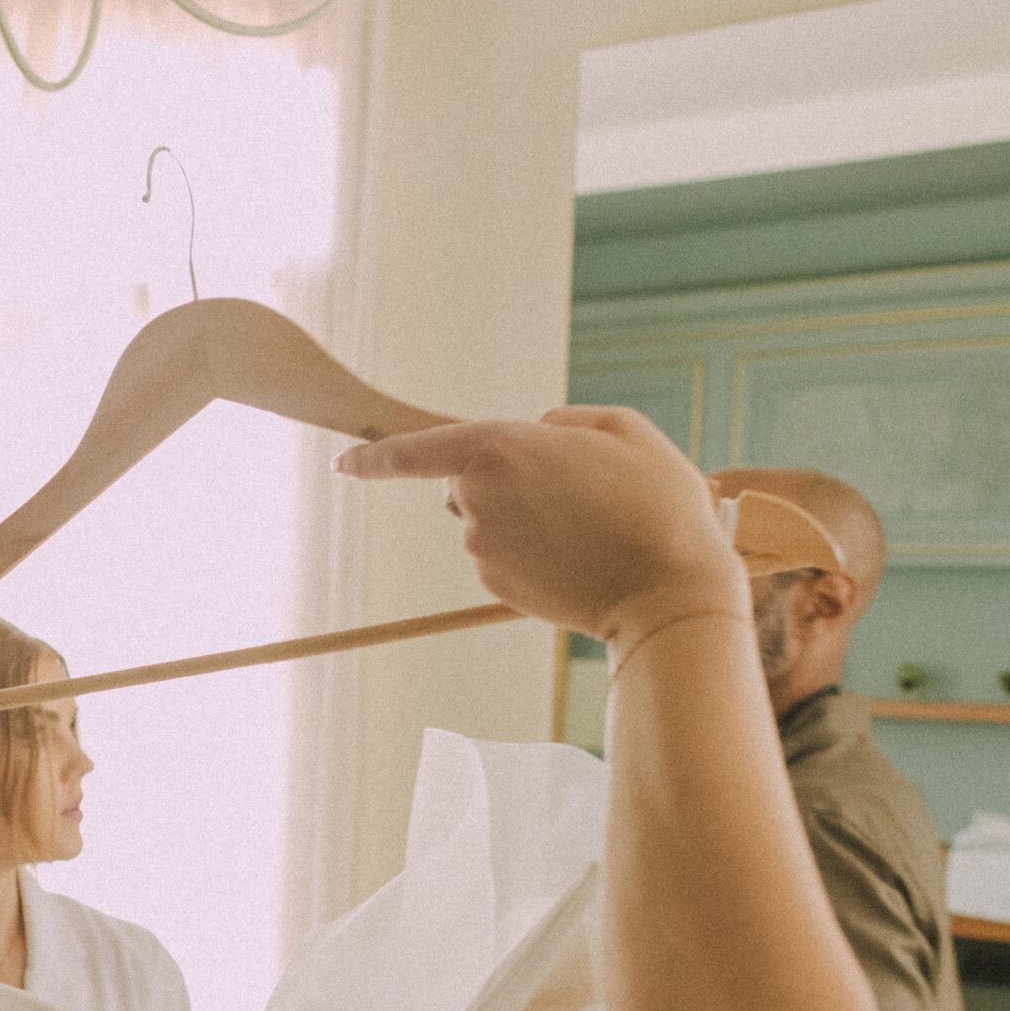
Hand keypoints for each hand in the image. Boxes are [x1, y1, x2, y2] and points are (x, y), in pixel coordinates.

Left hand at [337, 407, 744, 648]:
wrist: (668, 590)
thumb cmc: (657, 502)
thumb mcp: (625, 430)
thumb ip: (568, 420)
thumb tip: (536, 430)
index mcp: (499, 448)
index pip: (415, 450)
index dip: (373, 458)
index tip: (341, 464)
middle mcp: (476, 498)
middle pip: (469, 481)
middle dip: (507, 481)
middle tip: (580, 490)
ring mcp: (481, 546)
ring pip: (492, 519)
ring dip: (529, 517)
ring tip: (593, 527)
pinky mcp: (493, 584)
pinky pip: (505, 554)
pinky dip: (534, 552)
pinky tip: (580, 557)